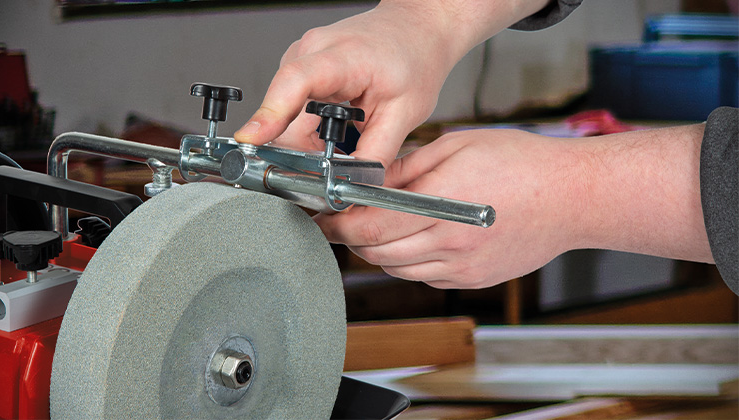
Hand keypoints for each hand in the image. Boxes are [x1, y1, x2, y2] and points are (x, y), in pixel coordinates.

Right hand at [234, 0, 549, 167]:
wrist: (416, 29)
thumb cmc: (414, 58)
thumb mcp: (406, 113)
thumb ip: (376, 154)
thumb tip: (350, 186)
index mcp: (340, 57)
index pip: (294, 84)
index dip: (269, 115)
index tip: (250, 140)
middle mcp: (310, 52)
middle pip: (283, 112)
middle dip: (297, 152)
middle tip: (326, 174)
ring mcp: (301, 59)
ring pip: (285, 116)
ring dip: (306, 143)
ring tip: (343, 144)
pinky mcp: (300, 69)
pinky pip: (291, 110)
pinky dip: (308, 131)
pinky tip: (335, 133)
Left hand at [314, 129, 574, 288]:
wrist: (573, 198)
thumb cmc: (524, 164)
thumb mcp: (457, 147)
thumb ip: (408, 167)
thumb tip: (372, 181)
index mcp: (441, 202)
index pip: (368, 226)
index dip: (337, 224)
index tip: (323, 215)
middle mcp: (449, 241)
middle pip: (375, 253)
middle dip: (351, 237)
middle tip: (344, 218)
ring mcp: (461, 266)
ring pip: (395, 268)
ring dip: (377, 251)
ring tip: (380, 226)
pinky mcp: (472, 279)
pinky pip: (423, 276)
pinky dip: (407, 261)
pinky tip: (415, 238)